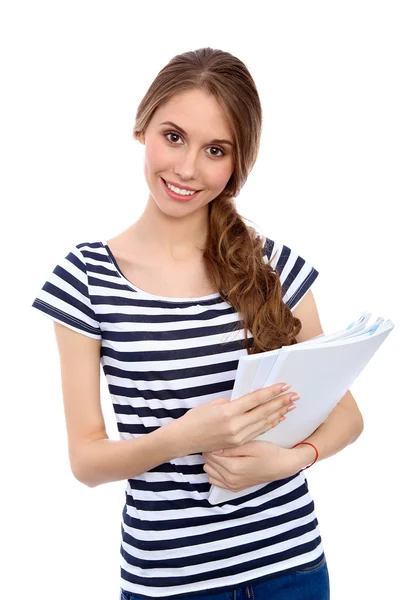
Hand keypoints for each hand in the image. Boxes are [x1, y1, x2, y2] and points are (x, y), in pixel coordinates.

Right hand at [174, 382, 298, 454]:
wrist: (185, 439)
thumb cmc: (196, 418)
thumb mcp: (214, 404)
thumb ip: (233, 402)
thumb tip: (248, 401)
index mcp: (228, 412)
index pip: (255, 399)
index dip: (271, 392)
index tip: (284, 386)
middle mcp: (235, 425)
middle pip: (263, 412)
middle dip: (281, 403)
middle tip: (294, 396)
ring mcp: (237, 437)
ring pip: (263, 423)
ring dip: (278, 413)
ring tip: (290, 406)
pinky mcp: (238, 443)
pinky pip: (258, 432)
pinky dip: (269, 424)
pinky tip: (278, 419)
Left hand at [202, 440, 296, 491]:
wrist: (281, 466)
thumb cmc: (268, 452)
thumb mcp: (252, 445)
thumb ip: (232, 448)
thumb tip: (215, 448)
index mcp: (233, 468)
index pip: (210, 454)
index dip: (212, 443)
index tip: (217, 436)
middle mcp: (230, 480)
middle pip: (208, 463)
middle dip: (211, 452)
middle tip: (220, 442)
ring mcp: (232, 486)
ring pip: (209, 471)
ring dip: (212, 461)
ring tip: (223, 452)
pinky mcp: (234, 488)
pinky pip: (215, 480)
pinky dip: (216, 471)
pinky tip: (225, 462)